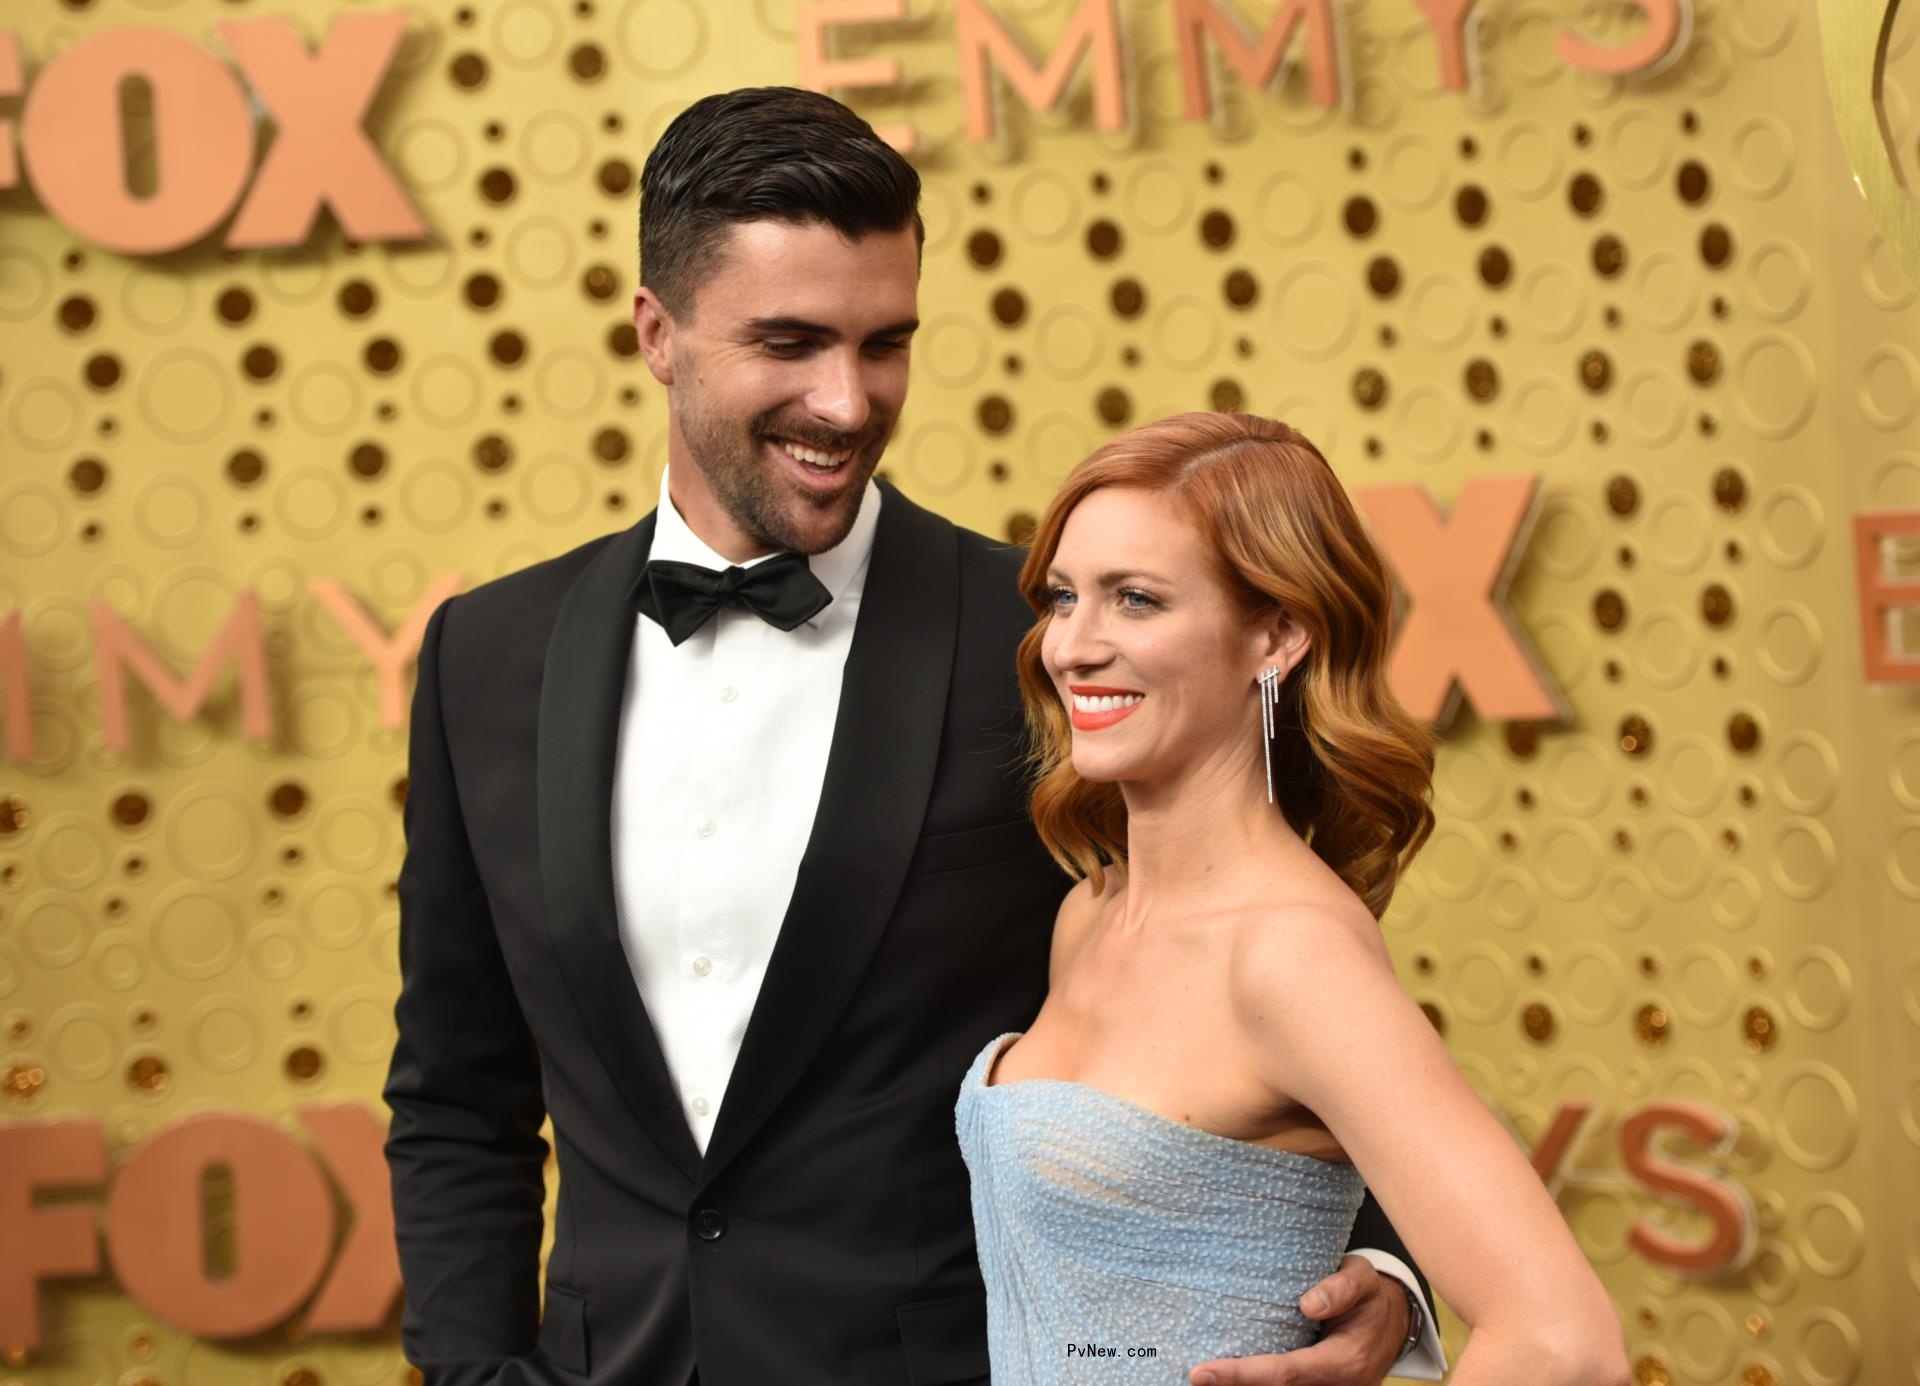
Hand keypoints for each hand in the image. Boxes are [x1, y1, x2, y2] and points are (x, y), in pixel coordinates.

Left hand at [1189, 1255, 1408, 1384]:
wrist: (1393, 1320)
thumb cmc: (1370, 1295)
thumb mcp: (1362, 1279)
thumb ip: (1340, 1288)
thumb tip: (1308, 1304)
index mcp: (1343, 1361)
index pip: (1284, 1373)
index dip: (1242, 1375)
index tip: (1203, 1372)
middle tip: (1193, 1378)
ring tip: (1205, 1379)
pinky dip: (1257, 1384)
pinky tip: (1229, 1378)